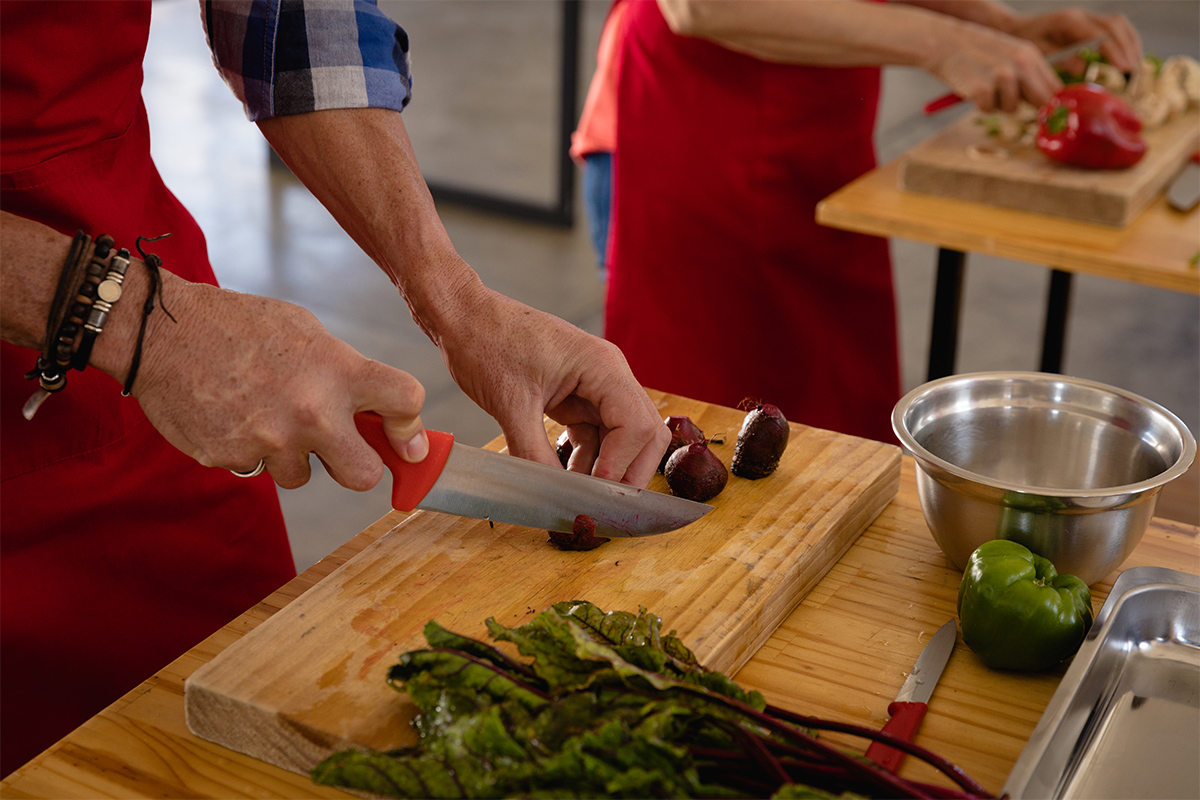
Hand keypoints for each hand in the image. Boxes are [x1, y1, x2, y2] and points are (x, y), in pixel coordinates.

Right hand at [127, 274, 427, 489]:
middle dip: (358, 467)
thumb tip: (379, 413)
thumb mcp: (305, 332)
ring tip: (266, 415)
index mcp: (338, 371)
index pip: (406, 402)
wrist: (163, 333)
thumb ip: (344, 373)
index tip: (407, 440)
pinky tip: (235, 417)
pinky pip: (258, 470)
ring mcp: (270, 441)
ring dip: (293, 456)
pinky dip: (252, 452)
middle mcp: (311, 412)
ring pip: (302, 476)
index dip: (411, 426)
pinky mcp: (233, 460)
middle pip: (364, 475)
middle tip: (341, 449)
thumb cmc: (239, 326)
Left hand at [431, 276, 668, 487]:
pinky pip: (594, 435)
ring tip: (578, 498)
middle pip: (643, 433)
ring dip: (605, 469)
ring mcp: (594, 386)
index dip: (622, 465)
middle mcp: (608, 375)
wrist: (463, 318)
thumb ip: (533, 453)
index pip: (638, 425)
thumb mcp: (509, 404)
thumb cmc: (487, 342)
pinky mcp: (575, 397)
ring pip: (620, 438)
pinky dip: (586, 459)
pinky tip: (564, 479)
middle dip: (627, 472)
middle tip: (603, 506)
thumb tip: (550, 495)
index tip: (596, 493)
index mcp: (602, 366)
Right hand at [925, 21, 1061, 111]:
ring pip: (1012, 109)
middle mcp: (1020, 65)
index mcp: (1030, 55)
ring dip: (998, 104)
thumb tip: (1047, 102)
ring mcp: (1001, 78)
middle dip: (1030, 107)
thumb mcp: (1012, 54)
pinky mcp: (982, 90)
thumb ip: (1030, 74)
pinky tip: (974, 89)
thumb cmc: (979, 52)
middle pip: (1041, 101)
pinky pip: (988, 110)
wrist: (947, 43)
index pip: (1055, 88)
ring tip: (986, 86)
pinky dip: (980, 105)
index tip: (1045, 112)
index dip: (1052, 104)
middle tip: (1012, 101)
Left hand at [1005, 8, 1141, 73]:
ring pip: (1118, 24)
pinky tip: (1126, 58)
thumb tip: (1083, 68)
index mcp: (1069, 22)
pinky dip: (1124, 42)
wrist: (1014, 29)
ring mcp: (1086, 17)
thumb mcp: (1038, 53)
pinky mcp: (1088, 23)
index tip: (1124, 68)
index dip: (1114, 51)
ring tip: (1133, 67)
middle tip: (1132, 72)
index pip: (1099, 34)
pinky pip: (1114, 28)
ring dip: (1130, 44)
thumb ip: (1060, 59)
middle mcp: (1081, 16)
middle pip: (1115, 26)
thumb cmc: (1023, 43)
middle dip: (1127, 48)